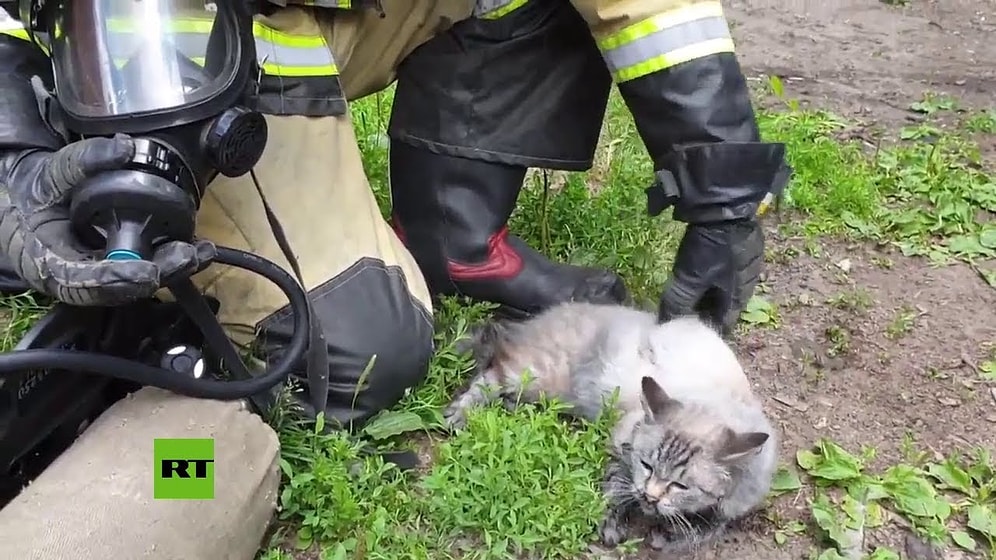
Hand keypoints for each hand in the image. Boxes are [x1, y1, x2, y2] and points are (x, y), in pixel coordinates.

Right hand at [0, 135, 214, 305]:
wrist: (26, 207)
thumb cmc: (33, 196)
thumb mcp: (49, 175)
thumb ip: (83, 161)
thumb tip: (125, 147)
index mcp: (50, 263)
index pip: (83, 282)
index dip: (117, 279)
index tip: (148, 273)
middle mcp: (77, 279)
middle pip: (121, 289)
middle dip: (158, 273)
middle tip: (188, 255)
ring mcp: (98, 278)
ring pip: (137, 284)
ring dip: (171, 269)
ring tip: (201, 252)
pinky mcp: (116, 270)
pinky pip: (144, 271)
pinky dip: (169, 261)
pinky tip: (195, 250)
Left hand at [657, 219, 763, 332]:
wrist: (727, 205)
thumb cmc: (711, 247)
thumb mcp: (691, 277)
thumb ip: (679, 301)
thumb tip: (666, 322)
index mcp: (739, 295)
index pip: (724, 324)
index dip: (706, 330)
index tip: (687, 333)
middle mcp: (748, 282)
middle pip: (726, 305)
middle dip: (706, 311)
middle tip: (684, 315)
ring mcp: (748, 263)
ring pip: (726, 287)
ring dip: (709, 292)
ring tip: (688, 295)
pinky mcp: (743, 247)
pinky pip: (727, 270)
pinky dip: (713, 276)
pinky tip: (700, 272)